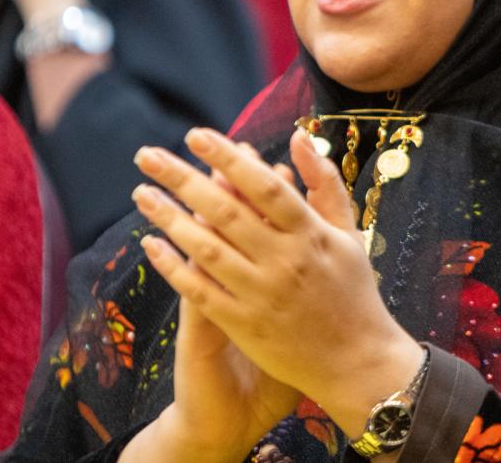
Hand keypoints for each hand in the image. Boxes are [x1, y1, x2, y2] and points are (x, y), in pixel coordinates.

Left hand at [132, 128, 422, 439]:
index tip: (195, 136)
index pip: (263, 186)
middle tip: (147, 156)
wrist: (359, 365)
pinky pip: (201, 292)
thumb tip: (300, 135)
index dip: (229, 158)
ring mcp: (262, 295)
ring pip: (207, 249)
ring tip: (141, 194)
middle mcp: (285, 261)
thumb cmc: (353, 292)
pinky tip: (150, 244)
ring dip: (170, 219)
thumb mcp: (348, 232)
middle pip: (227, 211)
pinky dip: (174, 268)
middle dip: (183, 179)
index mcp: (311, 234)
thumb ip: (324, 182)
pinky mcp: (245, 326)